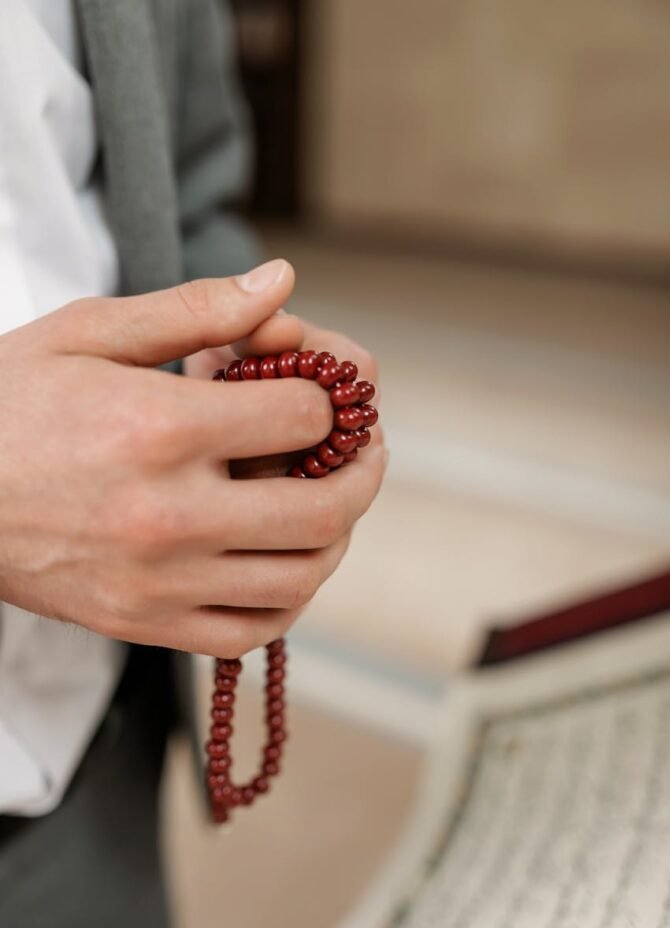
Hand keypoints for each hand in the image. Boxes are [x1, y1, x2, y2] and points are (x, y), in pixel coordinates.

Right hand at [0, 261, 385, 657]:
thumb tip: (283, 282)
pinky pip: (250, 631)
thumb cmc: (7, 404)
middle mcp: (170, 514)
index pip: (303, 415)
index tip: (319, 390)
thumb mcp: (88, 333)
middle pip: (325, 507)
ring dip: (336, 536)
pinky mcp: (144, 623)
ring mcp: (160, 580)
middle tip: (362, 449)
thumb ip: (194, 309)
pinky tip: (283, 561)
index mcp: (160, 427)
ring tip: (326, 500)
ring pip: (301, 577)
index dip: (328, 396)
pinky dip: (288, 599)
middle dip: (363, 470)